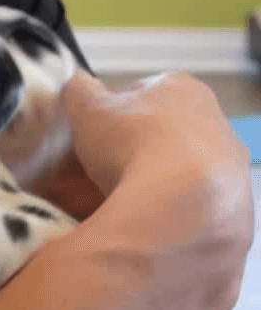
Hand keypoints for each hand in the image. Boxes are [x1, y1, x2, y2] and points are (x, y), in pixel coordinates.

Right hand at [62, 72, 253, 309]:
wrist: (180, 204)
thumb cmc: (133, 143)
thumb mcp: (88, 107)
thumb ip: (80, 90)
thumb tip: (77, 84)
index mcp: (181, 88)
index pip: (139, 95)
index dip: (109, 116)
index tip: (89, 137)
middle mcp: (215, 122)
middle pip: (157, 137)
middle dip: (123, 154)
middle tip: (89, 175)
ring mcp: (229, 167)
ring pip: (172, 175)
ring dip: (140, 186)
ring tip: (104, 205)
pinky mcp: (232, 208)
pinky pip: (185, 209)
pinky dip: (159, 215)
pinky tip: (133, 225)